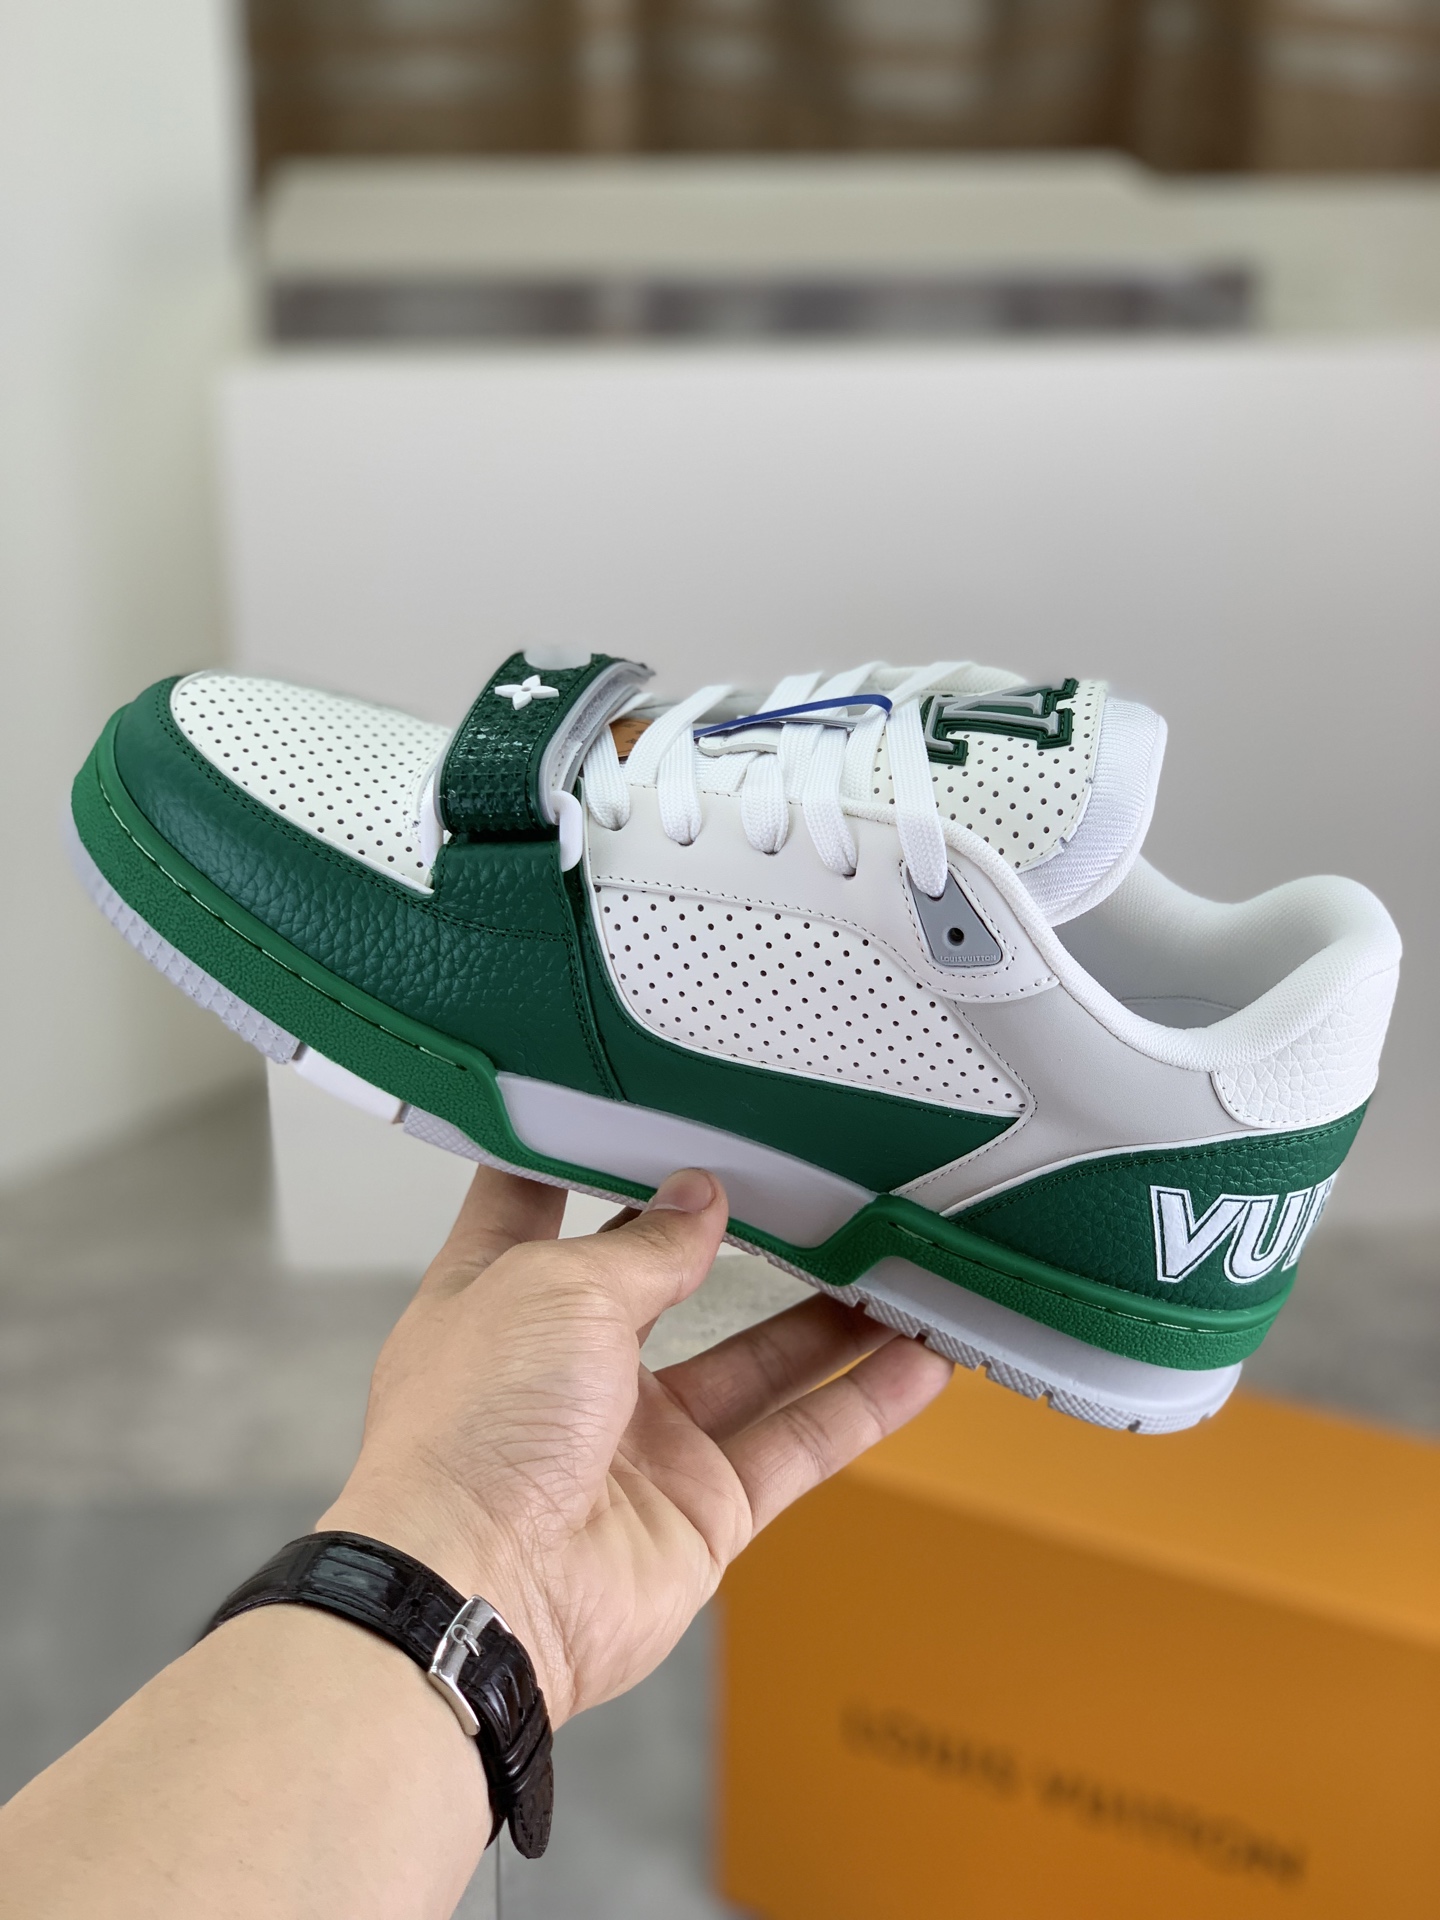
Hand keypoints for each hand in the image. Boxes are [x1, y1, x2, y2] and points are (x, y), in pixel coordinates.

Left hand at [322, 1166, 951, 1725]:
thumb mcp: (559, 1286)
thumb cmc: (467, 1436)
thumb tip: (698, 1202)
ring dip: (827, 1318)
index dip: (579, 1155)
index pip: (536, 1203)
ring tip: (892, 1264)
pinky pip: (797, 1444)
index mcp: (502, 1297)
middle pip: (667, 1283)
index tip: (632, 1112)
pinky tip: (917, 1362)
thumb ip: (645, 1245)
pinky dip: (861, 1404)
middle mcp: (568, 1369)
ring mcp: (637, 1442)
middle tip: (805, 1186)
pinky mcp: (699, 1508)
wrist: (477, 1594)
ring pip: (756, 1362)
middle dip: (732, 1237)